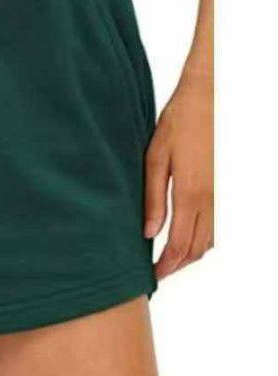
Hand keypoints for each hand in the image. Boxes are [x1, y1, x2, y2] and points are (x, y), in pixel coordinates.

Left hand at [144, 69, 213, 279]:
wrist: (210, 99)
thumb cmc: (178, 124)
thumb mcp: (155, 158)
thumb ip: (152, 197)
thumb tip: (147, 232)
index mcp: (191, 194)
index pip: (180, 246)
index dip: (166, 267)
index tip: (152, 276)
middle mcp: (213, 201)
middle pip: (198, 249)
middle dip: (178, 265)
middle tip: (157, 271)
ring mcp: (225, 195)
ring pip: (211, 240)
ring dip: (191, 253)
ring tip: (168, 256)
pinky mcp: (229, 188)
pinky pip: (219, 225)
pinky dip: (204, 238)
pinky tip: (187, 233)